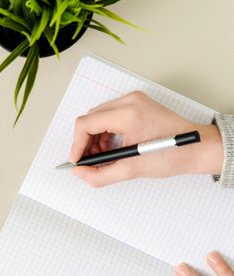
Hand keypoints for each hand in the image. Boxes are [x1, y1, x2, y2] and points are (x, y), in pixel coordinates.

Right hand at [69, 91, 222, 186]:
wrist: (198, 148)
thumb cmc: (173, 155)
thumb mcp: (132, 170)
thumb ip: (100, 175)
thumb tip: (80, 173)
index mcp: (128, 114)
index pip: (86, 124)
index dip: (77, 144)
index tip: (77, 160)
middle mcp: (129, 101)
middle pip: (90, 118)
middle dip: (86, 142)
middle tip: (90, 160)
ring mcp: (134, 100)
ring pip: (98, 116)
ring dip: (96, 137)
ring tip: (105, 156)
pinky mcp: (137, 103)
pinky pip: (110, 114)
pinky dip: (106, 131)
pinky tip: (113, 147)